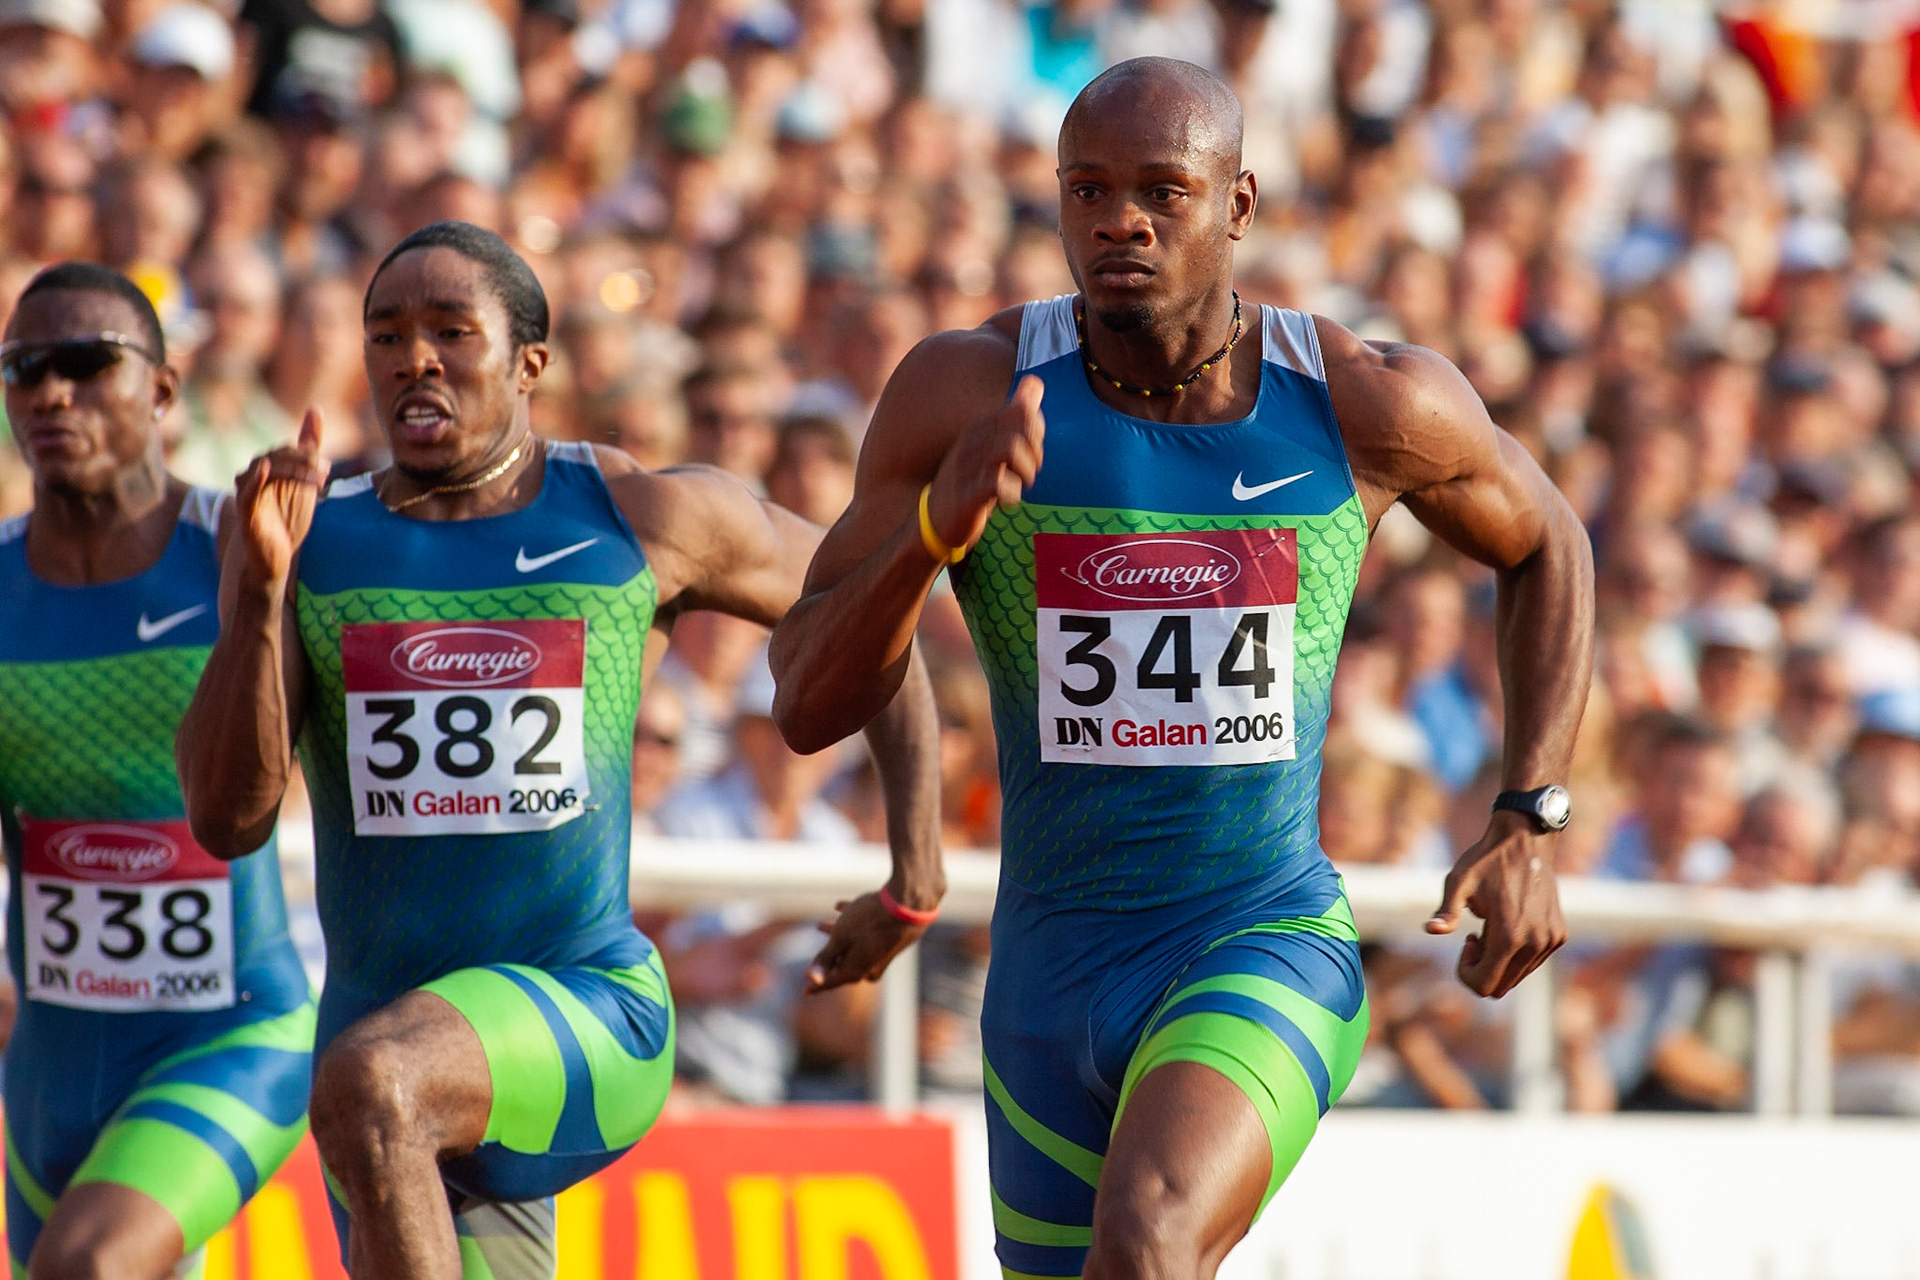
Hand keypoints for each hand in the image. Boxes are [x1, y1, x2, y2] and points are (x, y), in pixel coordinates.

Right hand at [235, 409, 328, 582]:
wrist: (273, 556)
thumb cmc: (286, 516)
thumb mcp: (305, 480)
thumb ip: (309, 448)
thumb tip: (314, 410)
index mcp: (269, 466)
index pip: (287, 449)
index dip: (308, 455)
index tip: (327, 470)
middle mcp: (254, 474)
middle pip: (277, 455)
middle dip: (303, 462)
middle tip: (325, 474)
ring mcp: (247, 490)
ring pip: (265, 467)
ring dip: (292, 471)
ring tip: (315, 482)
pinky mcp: (245, 510)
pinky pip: (246, 491)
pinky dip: (254, 479)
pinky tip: (264, 468)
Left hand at [805, 891, 928, 992]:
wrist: (909, 903)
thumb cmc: (871, 921)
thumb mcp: (841, 937)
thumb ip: (826, 958)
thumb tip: (811, 978)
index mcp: (857, 968)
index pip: (832, 981)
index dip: (817, 985)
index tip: (806, 991)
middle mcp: (871, 964)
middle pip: (843, 963)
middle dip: (827, 957)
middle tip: (814, 958)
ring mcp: (883, 951)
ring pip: (854, 946)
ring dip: (836, 935)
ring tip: (820, 924)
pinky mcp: (892, 937)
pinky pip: (867, 932)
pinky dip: (852, 922)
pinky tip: (841, 906)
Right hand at [925, 375, 1044, 555]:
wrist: (935, 522)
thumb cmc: (970, 481)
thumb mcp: (991, 444)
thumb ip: (1015, 415)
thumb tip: (1036, 382)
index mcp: (978, 428)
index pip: (1022, 411)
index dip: (1036, 430)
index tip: (1031, 450)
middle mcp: (971, 442)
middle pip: (1021, 427)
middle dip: (1035, 450)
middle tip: (1029, 469)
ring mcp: (966, 468)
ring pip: (1011, 449)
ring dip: (1027, 470)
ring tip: (1021, 483)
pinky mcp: (966, 496)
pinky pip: (997, 483)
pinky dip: (1012, 492)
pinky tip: (1007, 499)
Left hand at [1426, 811, 1566, 997]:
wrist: (1526, 838)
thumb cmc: (1486, 859)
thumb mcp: (1459, 882)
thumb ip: (1446, 911)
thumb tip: (1430, 930)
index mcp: (1509, 936)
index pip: (1485, 986)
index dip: (1466, 972)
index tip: (1465, 942)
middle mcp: (1535, 943)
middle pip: (1501, 987)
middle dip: (1481, 968)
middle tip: (1473, 937)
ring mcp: (1550, 940)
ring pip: (1518, 976)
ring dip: (1499, 960)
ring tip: (1489, 927)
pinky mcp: (1559, 935)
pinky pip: (1532, 961)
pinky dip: (1516, 953)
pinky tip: (1508, 923)